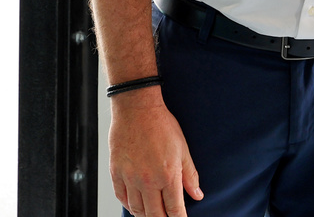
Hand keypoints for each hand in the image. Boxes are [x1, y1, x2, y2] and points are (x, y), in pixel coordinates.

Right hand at [109, 90, 202, 215]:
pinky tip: (135, 204)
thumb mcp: (183, 148)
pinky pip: (121, 197)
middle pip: (155, 215)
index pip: (175, 209)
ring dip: (145, 215)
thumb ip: (190, 175)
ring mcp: (130, 177)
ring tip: (152, 213)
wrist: (137, 108)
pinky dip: (128, 204)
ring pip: (137, 209)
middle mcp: (148, 180)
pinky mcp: (116, 172)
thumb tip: (197, 195)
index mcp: (168, 175)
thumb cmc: (161, 125)